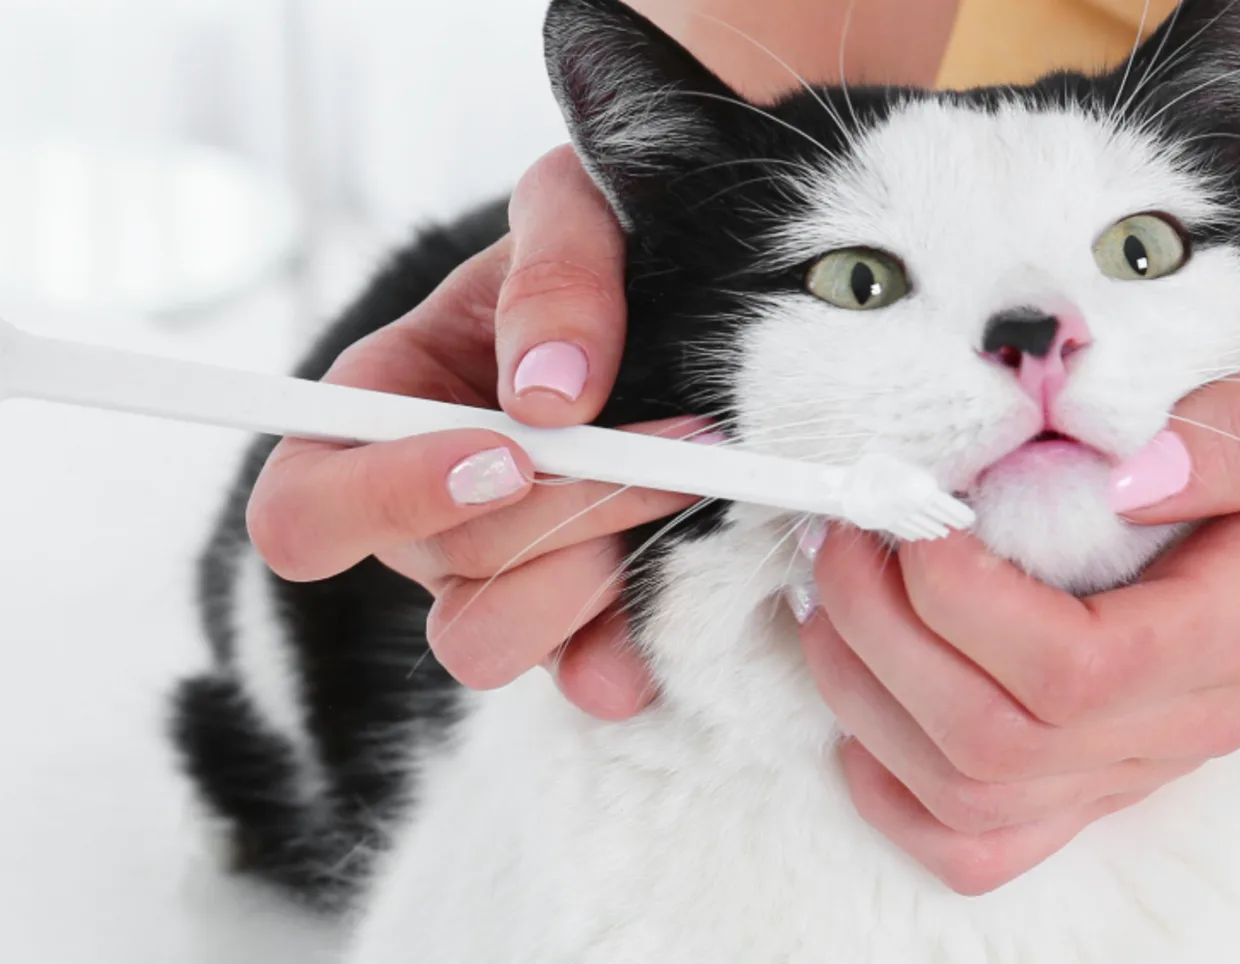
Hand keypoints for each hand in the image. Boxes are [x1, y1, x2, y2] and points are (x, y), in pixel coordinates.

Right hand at [246, 146, 664, 719]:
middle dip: (563, 516)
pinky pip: (584, 678)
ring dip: (593, 586)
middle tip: (673, 452)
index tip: (508, 452)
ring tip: (684, 500)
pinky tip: (696, 599)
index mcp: (377, 420)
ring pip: (492, 644)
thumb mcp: (579, 210)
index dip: (390, 500)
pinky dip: (636, 652)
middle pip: (444, 576)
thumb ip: (557, 273)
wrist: (690, 292)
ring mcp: (501, 582)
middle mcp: (423, 521)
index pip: (303, 514)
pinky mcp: (583, 621)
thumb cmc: (601, 250)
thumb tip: (553, 395)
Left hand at [798, 276, 1239, 894]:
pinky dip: (896, 782)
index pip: (1078, 673)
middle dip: (885, 638)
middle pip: (999, 747)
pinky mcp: (1104, 757)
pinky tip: (868, 687)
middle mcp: (1196, 715)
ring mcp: (1146, 751)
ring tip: (834, 585)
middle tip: (846, 530)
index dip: (964, 604)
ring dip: (868, 698)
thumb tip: (1143, 474)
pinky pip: (984, 835)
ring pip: (971, 799)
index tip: (919, 514)